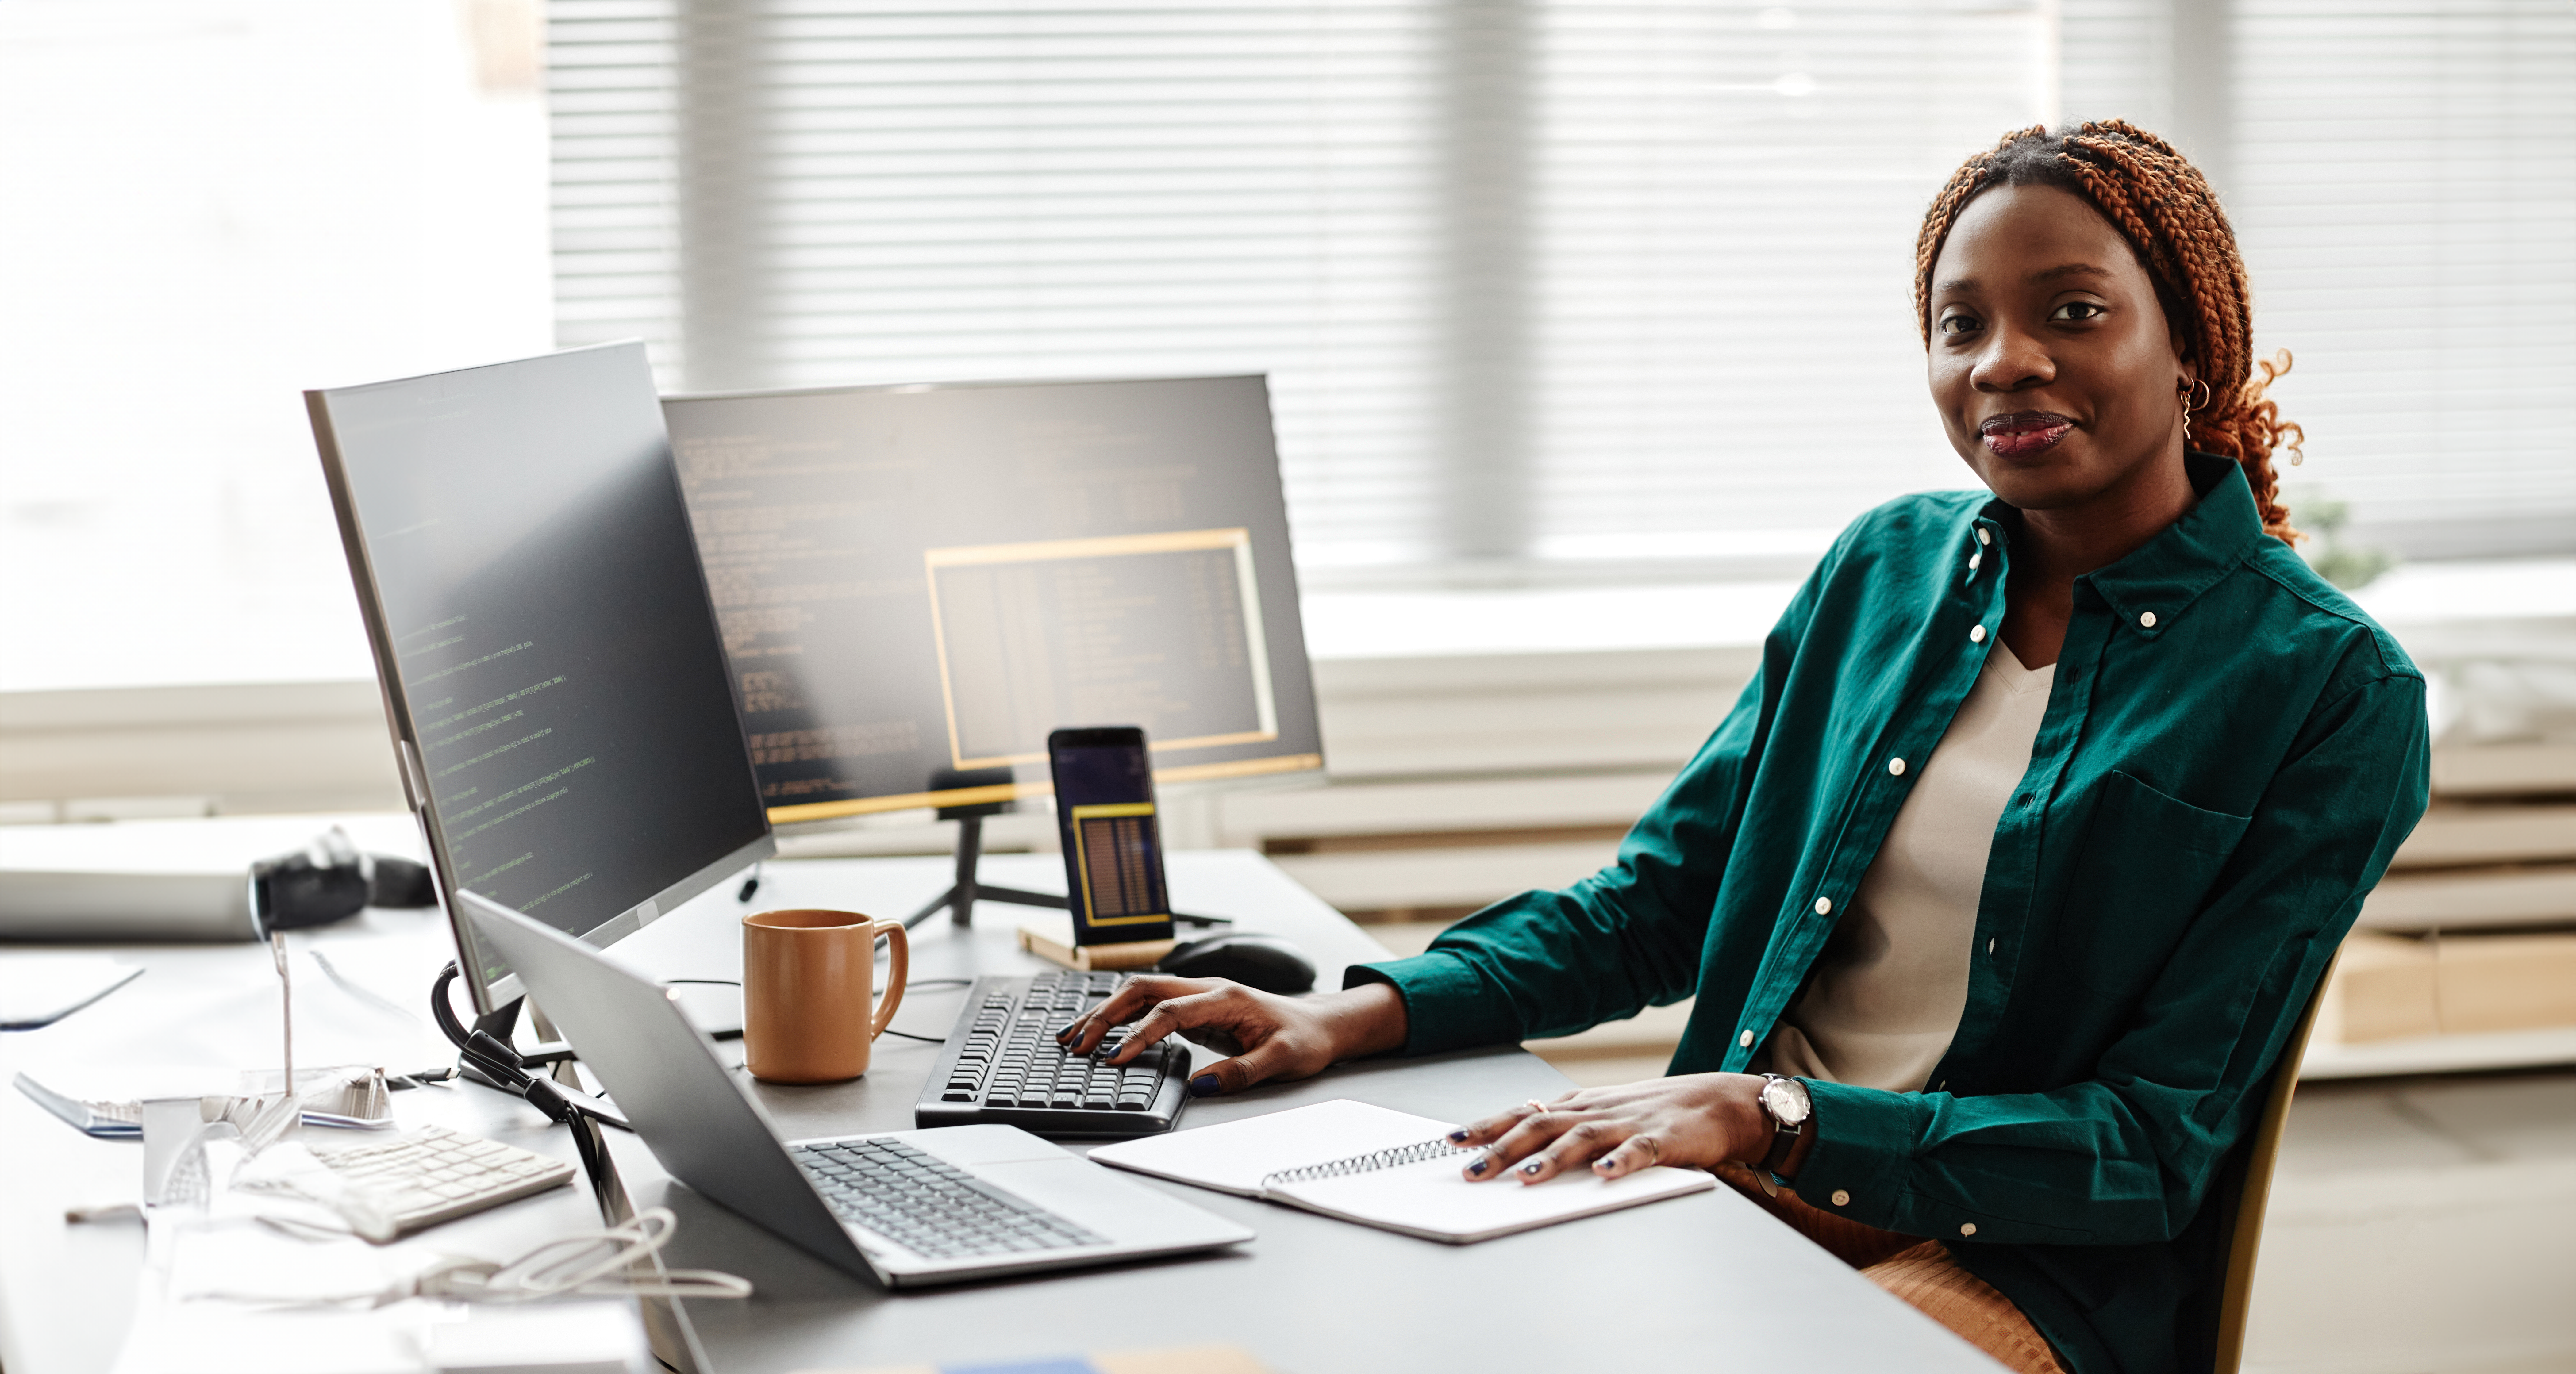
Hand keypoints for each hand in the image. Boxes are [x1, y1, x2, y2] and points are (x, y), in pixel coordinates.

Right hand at [1055, 976, 1407, 1095]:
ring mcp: (1198, 997)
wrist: (1320, 1024)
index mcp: (1225, 998)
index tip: (1117, 1058)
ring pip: (1140, 992)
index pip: (1169, 1010)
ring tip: (1075, 1037)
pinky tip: (1103, 1034)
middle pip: (1143, 989)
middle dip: (1106, 1014)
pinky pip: (1149, 1005)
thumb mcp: (1282, 1059)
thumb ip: (1242, 1072)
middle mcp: (1206, 990)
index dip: (1139, 1033)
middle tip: (1077, 1043)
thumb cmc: (1304, 1038)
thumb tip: (1200, 1087)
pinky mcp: (1194, 1009)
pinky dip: (1121, 1016)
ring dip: (1107, 1012)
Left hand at [1446, 1072, 1805, 1183]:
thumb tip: (1514, 1149)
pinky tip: (1606, 1175)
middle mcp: (1597, 1111)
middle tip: (1470, 1170)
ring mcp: (1630, 1123)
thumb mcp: (1602, 1115)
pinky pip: (1641, 1151)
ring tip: (1525, 1177)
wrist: (1719, 1102)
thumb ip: (1563, 1128)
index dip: (1487, 1126)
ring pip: (1584, 1137)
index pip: (1523, 1113)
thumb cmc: (1654, 1113)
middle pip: (1541, 1125)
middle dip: (1502, 1148)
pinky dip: (1622, 1162)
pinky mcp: (1664, 1140)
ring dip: (1553, 1157)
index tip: (1451, 1141)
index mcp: (1579, 1106)